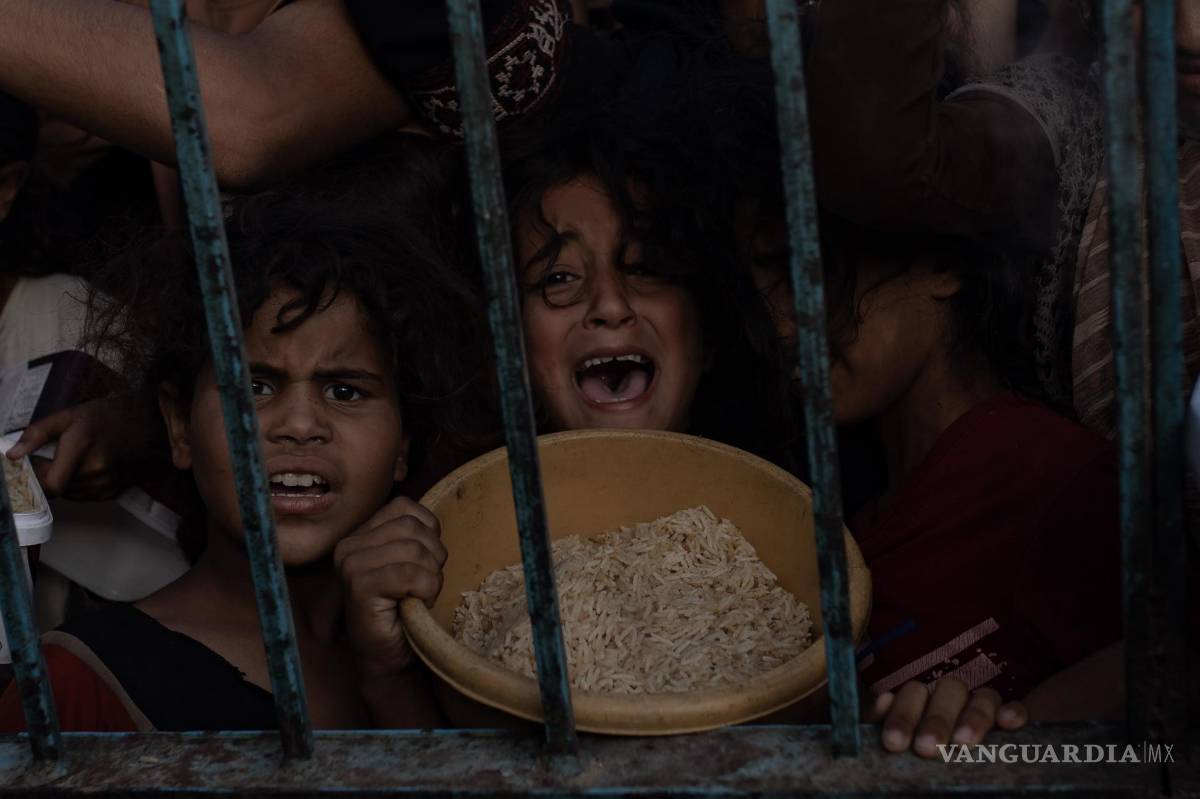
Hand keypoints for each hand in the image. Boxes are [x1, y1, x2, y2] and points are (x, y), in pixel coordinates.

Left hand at [6, 398, 129, 500]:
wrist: (145, 421)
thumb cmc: (106, 416)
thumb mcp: (67, 416)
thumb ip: (36, 434)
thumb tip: (12, 455)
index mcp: (81, 447)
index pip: (50, 484)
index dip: (37, 478)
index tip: (35, 465)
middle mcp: (96, 470)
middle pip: (58, 488)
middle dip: (51, 475)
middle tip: (56, 456)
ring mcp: (107, 482)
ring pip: (71, 494)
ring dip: (65, 481)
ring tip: (75, 459)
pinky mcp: (114, 490)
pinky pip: (85, 496)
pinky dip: (80, 485)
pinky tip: (88, 466)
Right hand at [334, 496, 446, 680]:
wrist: (390, 658)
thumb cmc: (404, 610)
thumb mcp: (411, 562)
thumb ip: (414, 536)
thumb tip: (434, 524)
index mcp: (361, 533)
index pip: (405, 508)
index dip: (428, 532)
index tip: (425, 562)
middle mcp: (349, 545)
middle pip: (412, 528)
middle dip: (433, 557)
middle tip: (424, 585)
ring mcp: (350, 564)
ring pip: (414, 550)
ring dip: (430, 577)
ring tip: (418, 596)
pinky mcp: (358, 586)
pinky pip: (410, 574)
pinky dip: (425, 590)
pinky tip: (415, 604)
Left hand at [865, 677, 1027, 757]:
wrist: (959, 778)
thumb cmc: (917, 754)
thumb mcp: (902, 743)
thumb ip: (891, 725)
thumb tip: (882, 701)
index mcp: (923, 701)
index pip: (913, 694)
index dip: (902, 716)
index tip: (894, 743)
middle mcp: (953, 699)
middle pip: (947, 691)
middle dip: (936, 721)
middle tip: (927, 749)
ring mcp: (985, 707)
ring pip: (983, 696)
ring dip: (974, 717)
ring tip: (964, 744)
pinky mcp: (1015, 719)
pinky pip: (1018, 707)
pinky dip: (1014, 711)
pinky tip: (1007, 722)